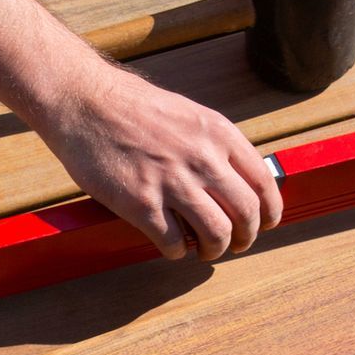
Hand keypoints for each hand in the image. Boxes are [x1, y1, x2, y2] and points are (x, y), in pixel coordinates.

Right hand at [37, 63, 281, 260]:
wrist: (84, 102)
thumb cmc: (131, 106)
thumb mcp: (188, 114)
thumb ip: (213, 144)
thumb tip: (234, 178)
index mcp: (218, 134)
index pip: (263, 182)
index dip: (270, 211)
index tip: (267, 223)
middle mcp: (202, 158)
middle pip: (246, 214)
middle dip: (245, 238)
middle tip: (236, 244)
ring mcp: (172, 182)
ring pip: (216, 234)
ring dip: (214, 249)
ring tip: (203, 250)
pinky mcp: (141, 204)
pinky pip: (173, 243)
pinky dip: (177, 252)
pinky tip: (171, 247)